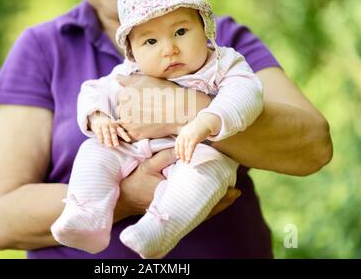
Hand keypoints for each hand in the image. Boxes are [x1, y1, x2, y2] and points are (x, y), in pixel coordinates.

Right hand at [88, 111, 130, 146]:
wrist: (96, 117)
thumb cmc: (108, 125)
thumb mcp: (114, 126)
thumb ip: (120, 132)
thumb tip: (130, 141)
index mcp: (116, 126)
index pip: (121, 131)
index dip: (125, 136)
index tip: (129, 140)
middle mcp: (110, 125)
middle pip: (113, 133)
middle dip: (115, 139)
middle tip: (117, 146)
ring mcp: (104, 125)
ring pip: (106, 133)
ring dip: (108, 140)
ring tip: (109, 146)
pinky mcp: (97, 127)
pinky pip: (99, 134)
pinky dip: (100, 139)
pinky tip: (101, 144)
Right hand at [114, 148, 240, 222]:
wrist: (123, 199)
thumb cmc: (135, 182)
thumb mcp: (148, 166)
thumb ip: (164, 156)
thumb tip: (181, 148)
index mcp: (174, 194)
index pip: (201, 197)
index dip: (217, 194)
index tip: (231, 187)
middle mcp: (177, 205)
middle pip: (205, 208)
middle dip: (221, 201)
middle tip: (236, 191)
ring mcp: (175, 209)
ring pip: (200, 211)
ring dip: (215, 204)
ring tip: (229, 195)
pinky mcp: (172, 208)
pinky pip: (193, 211)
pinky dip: (204, 206)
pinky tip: (211, 199)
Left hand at [116, 74, 210, 140]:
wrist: (179, 110)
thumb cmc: (165, 92)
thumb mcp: (147, 80)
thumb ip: (129, 80)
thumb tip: (117, 78)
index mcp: (124, 94)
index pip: (122, 99)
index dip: (132, 100)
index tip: (143, 102)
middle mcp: (123, 108)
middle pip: (121, 111)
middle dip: (130, 112)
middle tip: (145, 112)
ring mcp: (128, 122)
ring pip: (124, 124)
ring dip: (131, 123)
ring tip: (147, 120)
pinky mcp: (135, 134)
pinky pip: (129, 135)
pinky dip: (135, 133)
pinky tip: (146, 128)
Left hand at [175, 113, 221, 163]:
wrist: (207, 122)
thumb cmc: (200, 127)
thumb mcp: (191, 130)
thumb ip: (188, 136)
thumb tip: (188, 144)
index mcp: (182, 131)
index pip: (177, 142)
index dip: (177, 149)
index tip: (177, 156)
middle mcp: (184, 133)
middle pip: (180, 146)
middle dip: (181, 154)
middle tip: (182, 161)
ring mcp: (189, 136)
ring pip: (185, 148)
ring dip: (185, 156)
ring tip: (186, 162)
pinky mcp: (194, 138)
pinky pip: (190, 148)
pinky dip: (189, 155)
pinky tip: (189, 159)